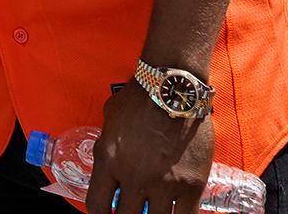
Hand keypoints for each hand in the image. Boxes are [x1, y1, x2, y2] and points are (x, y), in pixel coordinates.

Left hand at [87, 82, 215, 213]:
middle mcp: (134, 177)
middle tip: (132, 210)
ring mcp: (164, 183)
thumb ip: (106, 149)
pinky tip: (175, 211)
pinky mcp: (191, 184)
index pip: (96, 206)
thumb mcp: (109, 123)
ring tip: (153, 209)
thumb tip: (106, 168)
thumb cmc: (139, 98)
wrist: (173, 87)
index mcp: (109, 161)